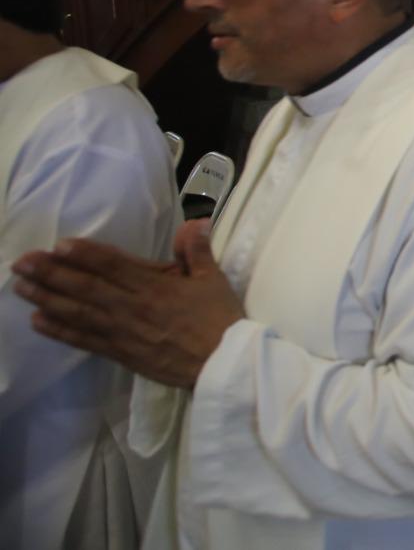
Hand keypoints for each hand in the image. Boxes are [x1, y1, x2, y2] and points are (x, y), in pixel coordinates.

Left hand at [11, 220, 243, 388]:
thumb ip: (197, 250)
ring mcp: (122, 331)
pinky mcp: (118, 352)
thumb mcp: (214, 279)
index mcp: (155, 286)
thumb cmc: (219, 319)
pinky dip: (58, 330)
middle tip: (22, 261)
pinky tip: (37, 320)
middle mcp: (132, 307)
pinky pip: (83, 339)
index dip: (86, 254)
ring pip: (78, 312)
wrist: (221, 364)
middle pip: (86, 287)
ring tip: (20, 286)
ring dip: (46, 298)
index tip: (60, 245)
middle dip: (52, 273)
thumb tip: (194, 221)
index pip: (114, 265)